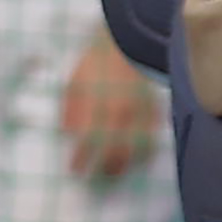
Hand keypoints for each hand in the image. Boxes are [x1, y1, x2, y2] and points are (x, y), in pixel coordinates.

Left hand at [61, 33, 157, 184]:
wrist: (125, 46)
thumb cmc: (94, 66)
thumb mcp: (73, 85)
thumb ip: (70, 111)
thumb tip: (68, 134)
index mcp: (97, 104)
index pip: (88, 140)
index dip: (82, 159)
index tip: (75, 170)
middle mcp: (120, 111)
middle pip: (115, 149)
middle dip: (104, 167)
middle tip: (96, 175)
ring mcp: (140, 111)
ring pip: (136, 147)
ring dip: (125, 163)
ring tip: (115, 171)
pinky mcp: (154, 110)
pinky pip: (152, 136)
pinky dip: (144, 150)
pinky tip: (135, 156)